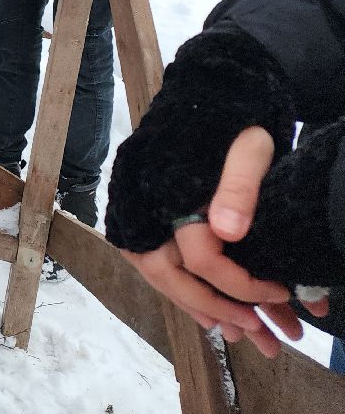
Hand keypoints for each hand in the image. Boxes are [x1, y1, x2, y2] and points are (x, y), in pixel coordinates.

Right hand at [121, 128, 326, 356]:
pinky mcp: (136, 204)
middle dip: (211, 306)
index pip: (201, 258)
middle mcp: (143, 201)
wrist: (208, 86)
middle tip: (251, 327)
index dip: (241, 284)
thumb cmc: (234, 116)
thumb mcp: (250, 147)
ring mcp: (135, 203)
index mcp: (172, 190)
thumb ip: (239, 188)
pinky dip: (176, 284)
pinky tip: (200, 300)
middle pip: (167, 274)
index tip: (278, 290)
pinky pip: (149, 257)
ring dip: (191, 302)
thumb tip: (227, 232)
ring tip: (228, 325)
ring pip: (154, 271)